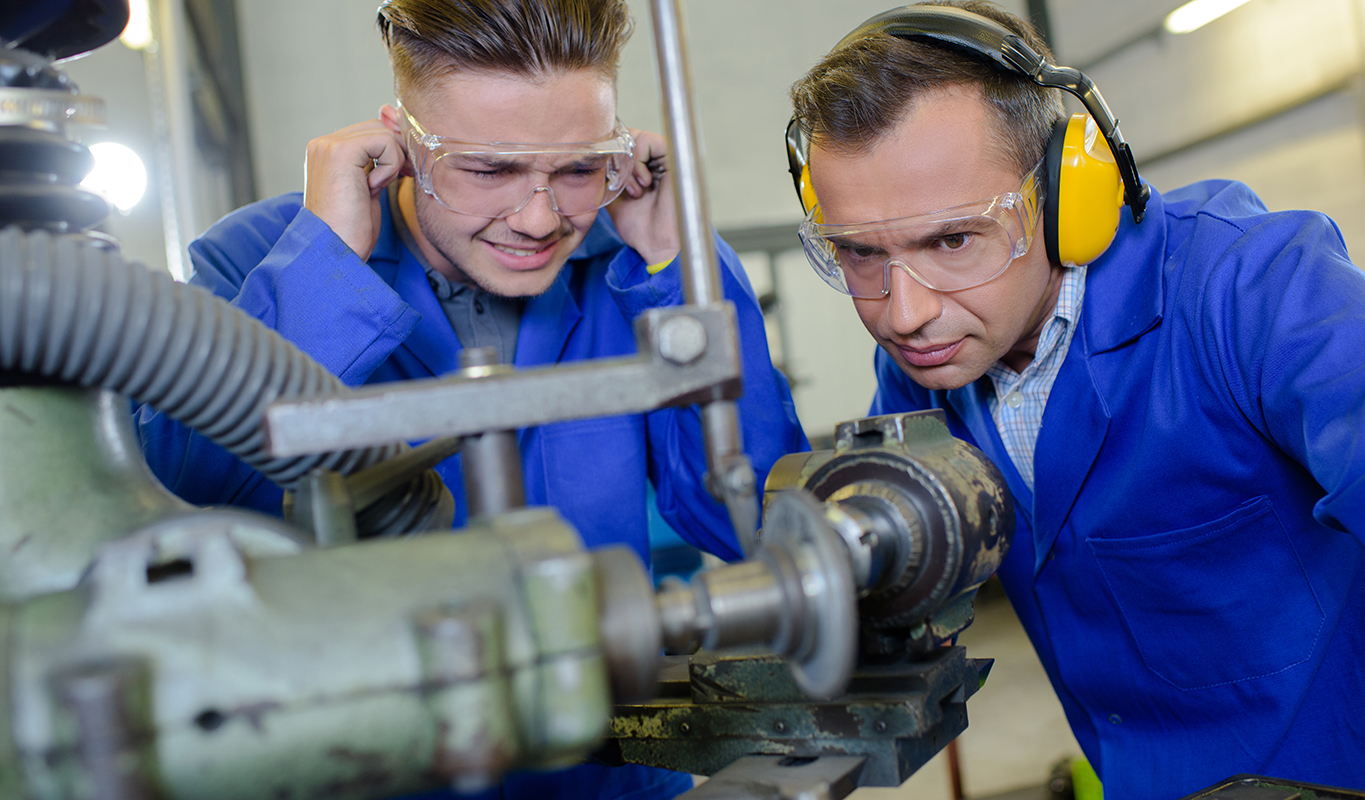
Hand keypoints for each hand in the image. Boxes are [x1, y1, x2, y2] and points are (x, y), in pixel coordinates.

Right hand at [303, 109, 408, 261]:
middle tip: (400, 179)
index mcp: (327, 152)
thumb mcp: (369, 188)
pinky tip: (373, 187)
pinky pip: (384, 142)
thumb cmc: (352, 229)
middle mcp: (324, 144)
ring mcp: (328, 145)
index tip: (401, 174)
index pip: (372, 131)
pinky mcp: (340, 151)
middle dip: (398, 152)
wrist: (336, 251)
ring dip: (393, 161)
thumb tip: (398, 133)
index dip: (393, 151)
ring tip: (378, 187)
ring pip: (384, 132)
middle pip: (379, 127)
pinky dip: (390, 166)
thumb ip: (379, 162)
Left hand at [606, 128, 679, 267]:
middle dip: (615, 158)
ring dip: (627, 163)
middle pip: (625, 134)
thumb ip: (604, 174)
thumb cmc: (638, 226)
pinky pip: (648, 141)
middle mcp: (653, 158)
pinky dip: (639, 161)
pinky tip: (643, 183)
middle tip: (618, 183)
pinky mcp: (673, 158)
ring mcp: (663, 157)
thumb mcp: (611, 195)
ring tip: (633, 189)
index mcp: (641, 165)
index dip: (607, 155)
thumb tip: (588, 156)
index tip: (608, 180)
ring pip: (634, 136)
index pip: (618, 141)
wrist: (657, 245)